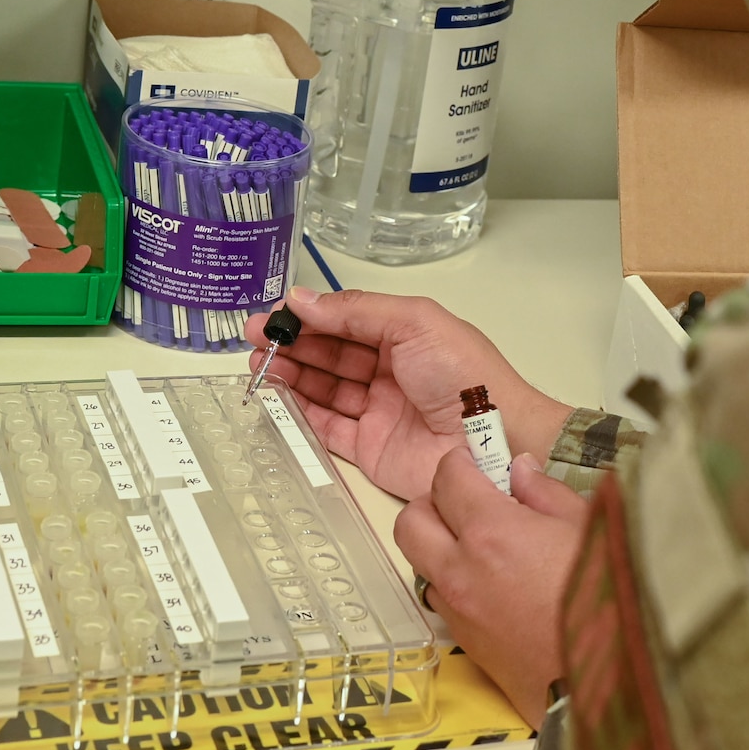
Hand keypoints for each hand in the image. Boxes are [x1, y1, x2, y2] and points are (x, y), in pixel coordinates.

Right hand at [247, 287, 570, 501]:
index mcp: (405, 336)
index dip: (310, 316)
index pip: (347, 321)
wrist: (492, 443)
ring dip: (291, 374)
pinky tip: (278, 394)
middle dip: (293, 344)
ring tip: (259, 363)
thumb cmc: (464, 376)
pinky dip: (300, 412)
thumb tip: (302, 300)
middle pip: (331, 354)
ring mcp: (378, 411)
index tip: (275, 313)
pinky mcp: (370, 449)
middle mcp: (390, 371)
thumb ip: (356, 310)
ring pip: (324, 389)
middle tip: (255, 337)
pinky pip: (327, 428)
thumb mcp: (414, 323)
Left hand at [394, 449, 588, 725]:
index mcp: (491, 531)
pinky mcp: (467, 645)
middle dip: (434, 502)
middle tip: (470, 501)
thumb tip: (521, 471)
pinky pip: (442, 600)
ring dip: (440, 545)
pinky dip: (455, 582)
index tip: (480, 461)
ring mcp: (459, 611)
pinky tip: (494, 583)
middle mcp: (462, 570)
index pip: (447, 477)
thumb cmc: (610, 603)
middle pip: (411, 520)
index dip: (461, 461)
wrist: (611, 685)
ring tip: (483, 544)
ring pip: (420, 562)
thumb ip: (547, 493)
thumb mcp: (591, 529)